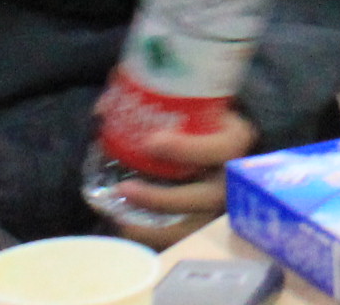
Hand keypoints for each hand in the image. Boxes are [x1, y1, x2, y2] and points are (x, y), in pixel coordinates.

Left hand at [91, 105, 255, 243]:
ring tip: (119, 218)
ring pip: (191, 228)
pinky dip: (153, 238)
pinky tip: (127, 227)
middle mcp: (231, 180)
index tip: (151, 141)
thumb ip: (165, 101)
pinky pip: (180, 238)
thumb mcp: (199, 104)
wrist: (231, 144)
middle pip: (202, 199)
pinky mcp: (206, 223)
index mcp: (234, 142)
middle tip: (124, 189)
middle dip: (161, 199)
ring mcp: (220, 207)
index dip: (185, 149)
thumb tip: (105, 106)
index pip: (217, 149)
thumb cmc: (208, 120)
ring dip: (153, 229)